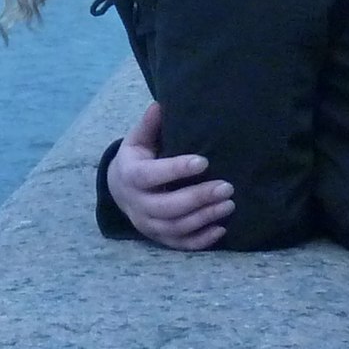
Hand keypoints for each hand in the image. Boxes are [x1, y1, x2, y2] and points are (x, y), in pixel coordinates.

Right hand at [106, 101, 232, 250]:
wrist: (119, 190)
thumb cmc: (135, 159)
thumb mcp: (136, 140)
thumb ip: (149, 125)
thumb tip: (160, 104)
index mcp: (131, 176)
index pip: (152, 175)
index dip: (176, 169)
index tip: (204, 161)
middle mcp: (138, 205)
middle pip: (168, 207)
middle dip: (198, 198)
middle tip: (227, 187)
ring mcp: (148, 225)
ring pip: (176, 227)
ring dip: (204, 217)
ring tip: (229, 204)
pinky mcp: (159, 238)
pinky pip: (180, 244)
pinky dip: (201, 240)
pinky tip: (221, 229)